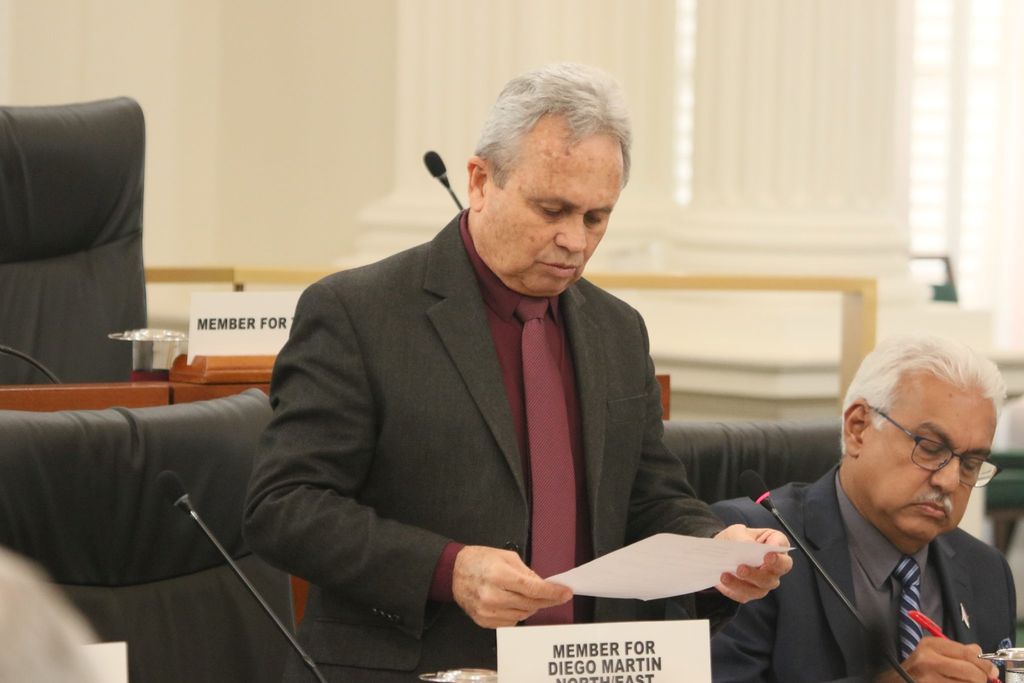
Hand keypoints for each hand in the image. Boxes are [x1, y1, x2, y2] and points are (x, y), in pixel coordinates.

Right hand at [452, 545, 572, 627]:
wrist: (454, 572)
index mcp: (499, 576)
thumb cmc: (480, 560)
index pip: (533, 589)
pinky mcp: (484, 621)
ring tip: (525, 594)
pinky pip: (511, 622)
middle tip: (553, 594)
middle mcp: (493, 596)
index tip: (566, 593)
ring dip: (531, 606)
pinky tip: (512, 602)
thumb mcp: (506, 557)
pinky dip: (518, 613)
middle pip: (531, 604)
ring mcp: (488, 611)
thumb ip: (527, 573)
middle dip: (545, 599)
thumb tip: (543, 586)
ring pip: (523, 615)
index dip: (552, 592)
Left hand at [712, 524, 792, 602]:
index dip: (777, 554)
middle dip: (758, 573)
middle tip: (741, 568)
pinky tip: (722, 582)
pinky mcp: (751, 593)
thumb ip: (743, 537)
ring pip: (760, 588)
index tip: (767, 554)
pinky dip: (732, 589)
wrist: (721, 553)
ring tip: (725, 576)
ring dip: (742, 584)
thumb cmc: (736, 539)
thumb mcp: (736, 532)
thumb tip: (748, 544)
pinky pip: (745, 595)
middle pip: (775, 574)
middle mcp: (774, 567)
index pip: (782, 548)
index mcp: (774, 546)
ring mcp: (764, 582)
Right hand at [874, 637, 997, 681]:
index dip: (984, 664)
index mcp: (930, 646)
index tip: (992, 671)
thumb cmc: (918, 667)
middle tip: (981, 681)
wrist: (894, 681)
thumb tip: (979, 652)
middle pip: (971, 672)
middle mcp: (928, 661)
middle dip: (981, 679)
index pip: (967, 654)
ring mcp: (929, 680)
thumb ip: (956, 650)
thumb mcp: (933, 652)